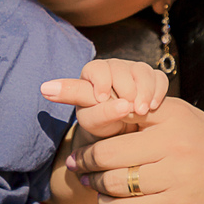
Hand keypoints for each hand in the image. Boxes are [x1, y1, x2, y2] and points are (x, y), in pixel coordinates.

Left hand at [42, 58, 168, 138]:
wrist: (125, 135)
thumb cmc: (102, 125)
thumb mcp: (91, 119)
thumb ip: (82, 105)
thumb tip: (45, 88)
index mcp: (92, 74)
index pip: (95, 69)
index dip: (100, 81)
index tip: (102, 97)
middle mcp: (112, 68)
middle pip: (120, 68)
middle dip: (124, 89)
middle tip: (127, 109)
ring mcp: (134, 71)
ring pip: (141, 70)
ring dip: (142, 91)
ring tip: (140, 111)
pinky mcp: (153, 78)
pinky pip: (158, 77)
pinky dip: (157, 91)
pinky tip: (153, 106)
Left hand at [65, 96, 203, 203]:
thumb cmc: (202, 144)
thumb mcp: (178, 118)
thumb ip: (141, 113)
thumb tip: (89, 108)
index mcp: (172, 115)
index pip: (116, 109)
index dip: (81, 103)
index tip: (49, 90)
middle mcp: (175, 144)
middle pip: (108, 153)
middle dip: (86, 160)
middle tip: (77, 164)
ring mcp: (177, 177)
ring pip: (115, 183)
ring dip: (96, 185)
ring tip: (90, 181)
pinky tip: (107, 201)